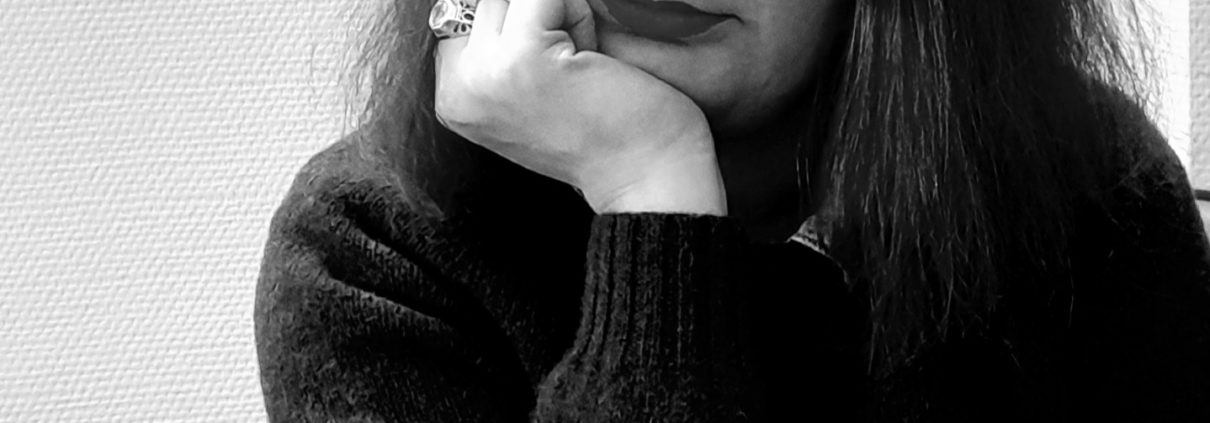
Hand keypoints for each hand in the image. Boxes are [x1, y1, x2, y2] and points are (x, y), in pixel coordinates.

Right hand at [434, 0, 726, 213]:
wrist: (645, 179)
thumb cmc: (604, 131)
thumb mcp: (531, 87)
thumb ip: (501, 44)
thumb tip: (500, 1)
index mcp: (451, 97)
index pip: (465, 15)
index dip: (517, 27)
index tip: (552, 72)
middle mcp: (454, 88)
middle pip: (489, 1)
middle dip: (537, 19)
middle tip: (572, 69)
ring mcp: (483, 74)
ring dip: (557, 13)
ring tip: (580, 65)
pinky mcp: (522, 57)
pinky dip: (577, 13)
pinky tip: (592, 59)